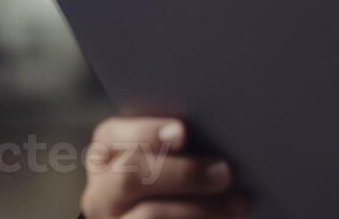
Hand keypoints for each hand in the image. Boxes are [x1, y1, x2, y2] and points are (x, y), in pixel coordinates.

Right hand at [80, 116, 247, 217]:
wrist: (172, 214)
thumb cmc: (180, 181)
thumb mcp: (171, 158)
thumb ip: (179, 143)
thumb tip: (216, 128)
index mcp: (105, 156)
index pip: (111, 136)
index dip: (146, 132)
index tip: (183, 132)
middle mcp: (100, 192)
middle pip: (129, 176)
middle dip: (182, 173)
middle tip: (224, 173)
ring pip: (149, 214)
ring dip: (201, 208)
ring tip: (238, 204)